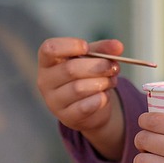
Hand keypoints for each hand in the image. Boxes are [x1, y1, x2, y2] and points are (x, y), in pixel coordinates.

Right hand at [37, 37, 126, 159]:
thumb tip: (117, 46)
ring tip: (111, 81)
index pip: (49, 49)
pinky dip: (98, 100)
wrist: (90, 108)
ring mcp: (54, 101)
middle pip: (70, 69)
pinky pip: (83, 107)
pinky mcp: (66, 117)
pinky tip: (104, 96)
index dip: (69, 45)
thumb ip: (103, 50)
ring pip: (79, 88)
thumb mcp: (92, 59)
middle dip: (97, 66)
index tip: (86, 47)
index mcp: (48, 61)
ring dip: (101, 83)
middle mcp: (45, 81)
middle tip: (113, 67)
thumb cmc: (86, 77)